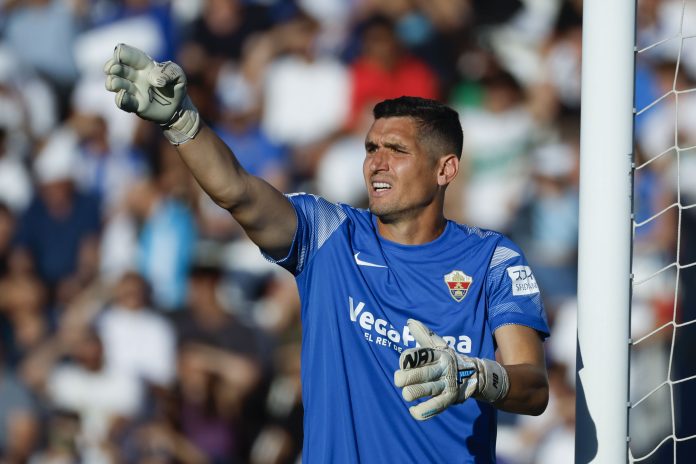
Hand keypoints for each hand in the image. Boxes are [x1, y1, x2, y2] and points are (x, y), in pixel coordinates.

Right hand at [104, 43, 199, 144]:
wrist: (178, 108)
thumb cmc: (176, 86)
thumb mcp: (178, 75)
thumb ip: (170, 71)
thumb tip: (156, 80)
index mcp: (143, 64)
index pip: (126, 53)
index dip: (120, 53)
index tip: (119, 56)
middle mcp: (134, 76)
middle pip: (116, 67)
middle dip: (112, 67)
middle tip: (114, 69)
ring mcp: (133, 90)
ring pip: (115, 84)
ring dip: (113, 82)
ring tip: (115, 83)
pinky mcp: (135, 105)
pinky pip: (123, 101)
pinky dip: (120, 99)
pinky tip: (122, 96)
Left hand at [394, 319, 509, 420]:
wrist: (473, 374)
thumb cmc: (447, 358)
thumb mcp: (438, 345)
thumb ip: (423, 335)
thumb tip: (410, 321)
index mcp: (439, 354)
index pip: (423, 355)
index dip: (410, 358)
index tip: (403, 362)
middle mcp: (444, 368)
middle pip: (424, 373)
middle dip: (408, 377)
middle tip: (398, 379)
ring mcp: (447, 385)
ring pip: (429, 390)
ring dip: (415, 392)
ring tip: (406, 394)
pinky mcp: (449, 400)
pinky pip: (436, 407)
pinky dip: (424, 411)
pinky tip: (413, 411)